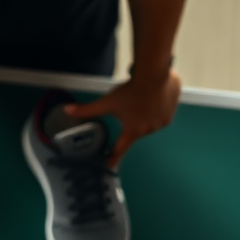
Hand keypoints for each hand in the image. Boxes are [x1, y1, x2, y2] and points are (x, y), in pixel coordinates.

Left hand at [65, 68, 181, 167]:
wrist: (154, 72)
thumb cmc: (129, 90)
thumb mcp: (107, 101)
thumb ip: (87, 109)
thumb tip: (66, 110)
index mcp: (133, 131)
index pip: (120, 149)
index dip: (114, 158)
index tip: (109, 166)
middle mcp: (149, 130)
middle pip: (137, 129)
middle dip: (133, 120)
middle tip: (132, 104)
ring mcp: (163, 122)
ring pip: (150, 120)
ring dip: (146, 112)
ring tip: (144, 97)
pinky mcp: (172, 112)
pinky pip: (163, 111)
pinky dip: (158, 106)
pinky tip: (155, 95)